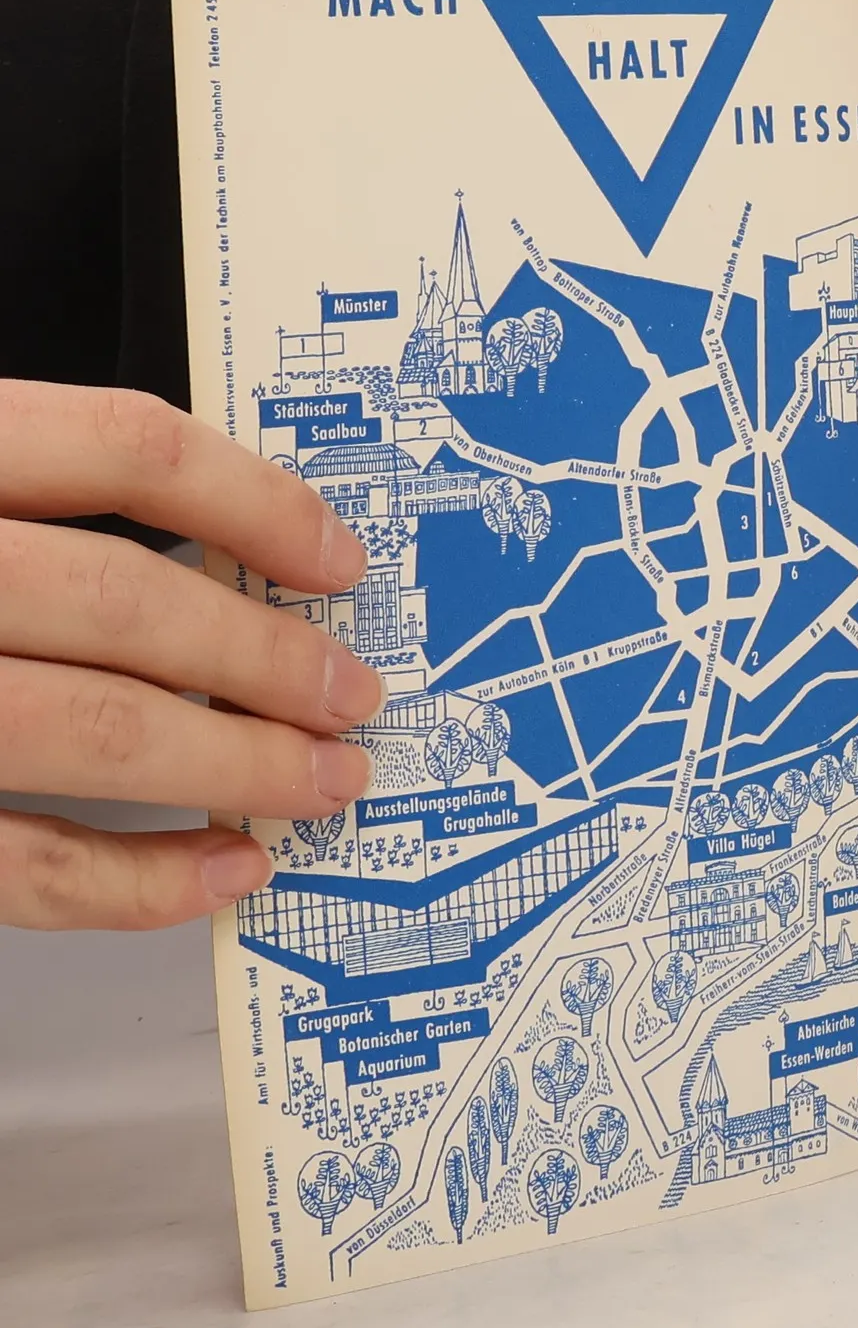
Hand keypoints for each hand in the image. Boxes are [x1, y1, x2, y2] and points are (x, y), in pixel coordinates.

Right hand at [0, 382, 381, 930]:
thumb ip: (25, 497)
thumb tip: (216, 554)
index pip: (122, 446)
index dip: (256, 500)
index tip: (339, 558)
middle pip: (125, 602)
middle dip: (266, 658)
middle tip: (354, 695)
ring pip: (89, 732)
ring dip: (236, 766)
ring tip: (326, 781)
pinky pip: (20, 867)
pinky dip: (140, 881)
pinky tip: (224, 871)